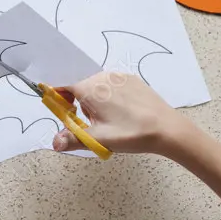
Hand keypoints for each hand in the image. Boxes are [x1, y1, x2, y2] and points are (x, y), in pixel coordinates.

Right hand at [51, 73, 189, 154]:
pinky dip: (110, 97)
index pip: (64, 85)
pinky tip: (122, 113)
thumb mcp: (98, 140)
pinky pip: (112, 85)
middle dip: (80, 104)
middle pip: (80, 87)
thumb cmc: (131, 133)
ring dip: (96, 101)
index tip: (64, 113)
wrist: (166, 129)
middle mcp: (102, 77)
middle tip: (91, 124)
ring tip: (110, 121)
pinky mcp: (132, 80)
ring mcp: (119, 76)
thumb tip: (54, 143)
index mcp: (90, 88)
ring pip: (97, 86)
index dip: (59, 99)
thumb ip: (72, 139)